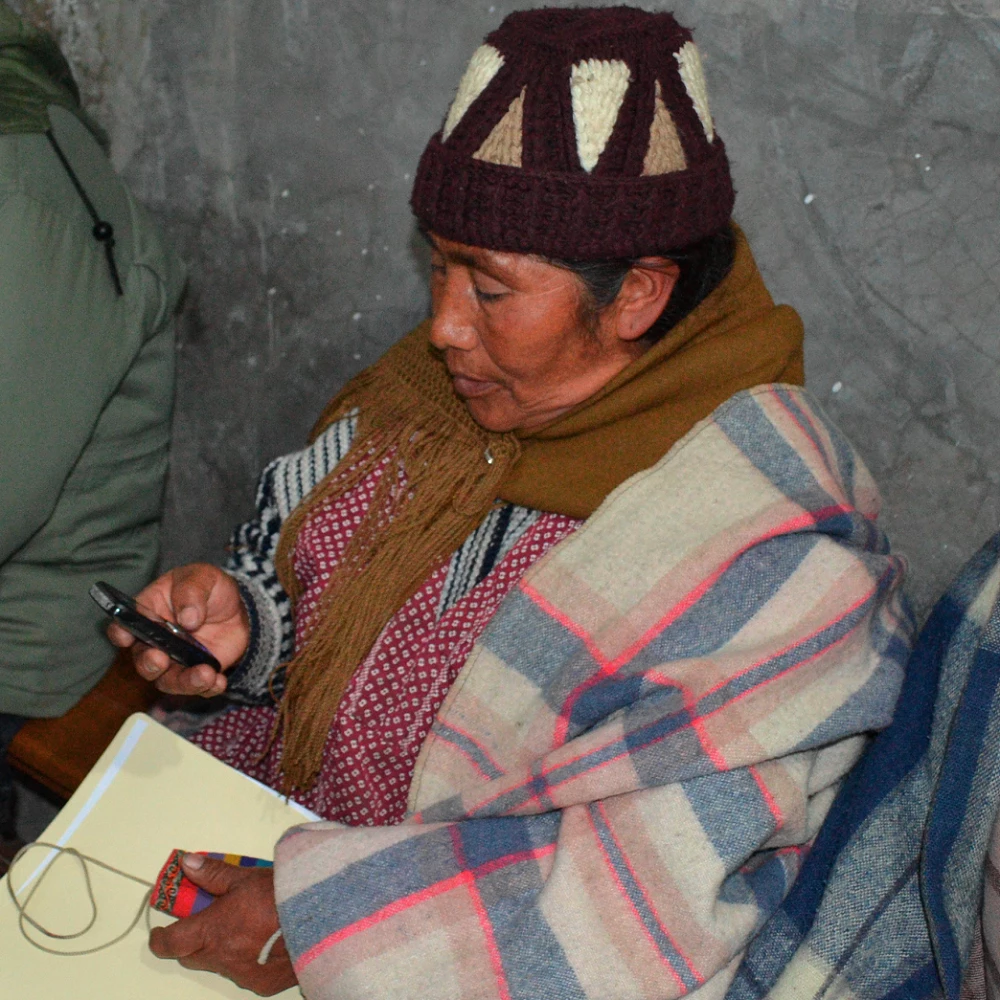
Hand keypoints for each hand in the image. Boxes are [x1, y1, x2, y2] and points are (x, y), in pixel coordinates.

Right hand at [107, 563, 249, 696]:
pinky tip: (219, 681)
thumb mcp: (202, 578)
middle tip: (161, 660)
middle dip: (149, 663)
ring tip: (206, 675)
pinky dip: (207, 688)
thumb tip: (187, 619)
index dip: (120, 632)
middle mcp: (155, 641)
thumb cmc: (209, 587)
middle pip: (143, 660)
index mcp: (149, 613)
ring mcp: (175, 660)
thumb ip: (191, 592)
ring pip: (168, 680)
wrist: (238, 607)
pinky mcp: (196, 672)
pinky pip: (197, 687)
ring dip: (184, 682)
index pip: (124, 625)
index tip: (125, 637)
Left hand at [148, 854, 296, 995]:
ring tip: (245, 928)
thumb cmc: (280, 894)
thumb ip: (213, 874)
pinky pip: (246, 973)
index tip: (159, 931)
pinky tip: (266, 943)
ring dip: (223, 950)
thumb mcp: (245, 877)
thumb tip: (187, 864)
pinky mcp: (262, 984)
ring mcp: (242, 974)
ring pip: (220, 964)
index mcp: (212, 931)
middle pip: (192, 957)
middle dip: (193, 942)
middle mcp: (222, 958)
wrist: (320, 918)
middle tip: (207, 922)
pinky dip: (248, 959)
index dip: (160, 939)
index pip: (171, 943)